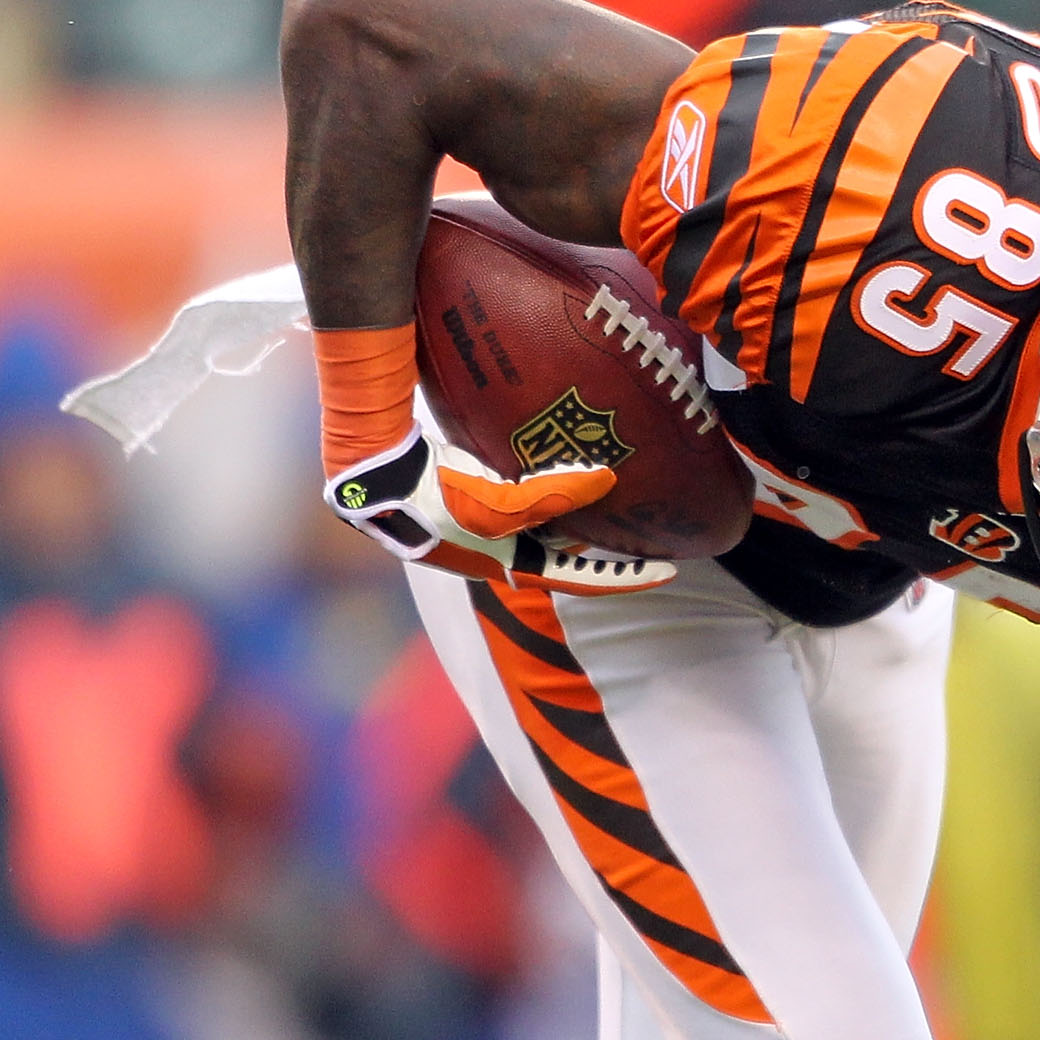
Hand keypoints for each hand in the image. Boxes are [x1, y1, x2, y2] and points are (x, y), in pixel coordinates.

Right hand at [326, 430, 661, 595]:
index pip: (580, 580)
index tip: (669, 570)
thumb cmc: (430, 494)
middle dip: (605, 546)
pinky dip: (552, 486)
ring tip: (620, 498)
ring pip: (546, 524)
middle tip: (649, 533)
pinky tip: (567, 459)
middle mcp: (498, 551)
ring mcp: (482, 525)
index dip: (624, 577)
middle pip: (565, 553)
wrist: (370, 472)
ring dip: (580, 514)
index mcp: (507, 565)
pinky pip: (525, 495)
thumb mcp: (495, 503)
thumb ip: (553, 494)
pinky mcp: (469, 495)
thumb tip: (608, 479)